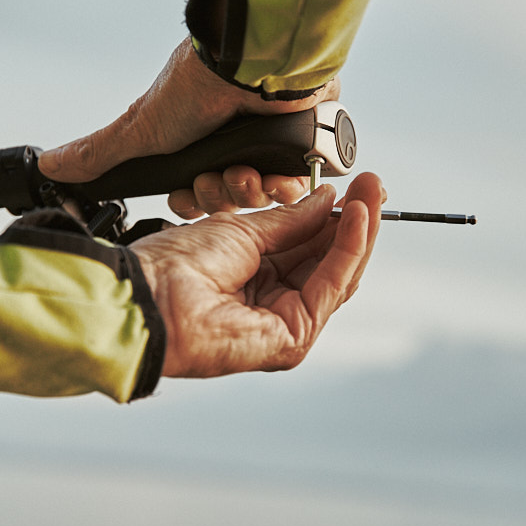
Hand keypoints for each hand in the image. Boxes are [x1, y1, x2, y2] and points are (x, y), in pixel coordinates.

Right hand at [38, 38, 339, 217]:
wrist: (250, 64)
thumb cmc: (197, 87)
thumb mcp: (140, 127)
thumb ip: (98, 151)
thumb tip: (49, 163)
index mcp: (198, 142)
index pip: (195, 194)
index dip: (193, 203)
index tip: (190, 195)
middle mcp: (233, 142)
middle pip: (227, 200)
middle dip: (221, 196)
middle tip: (221, 177)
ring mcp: (269, 141)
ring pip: (261, 195)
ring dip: (249, 189)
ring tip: (247, 169)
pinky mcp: (302, 140)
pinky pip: (297, 182)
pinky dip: (285, 183)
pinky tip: (276, 172)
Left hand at [129, 173, 384, 377]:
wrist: (151, 293)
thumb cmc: (178, 264)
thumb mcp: (242, 228)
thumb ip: (291, 220)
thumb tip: (329, 200)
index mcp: (254, 277)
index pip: (309, 248)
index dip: (336, 217)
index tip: (357, 186)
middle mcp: (271, 304)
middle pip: (328, 263)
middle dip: (354, 221)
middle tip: (374, 185)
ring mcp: (283, 325)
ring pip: (336, 276)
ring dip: (358, 232)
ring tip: (371, 194)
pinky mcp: (292, 339)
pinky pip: (329, 288)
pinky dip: (346, 250)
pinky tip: (355, 217)